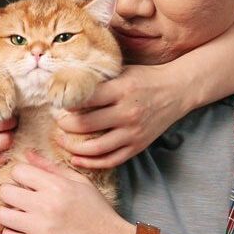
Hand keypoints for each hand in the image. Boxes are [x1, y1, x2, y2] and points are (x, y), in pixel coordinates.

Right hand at [0, 94, 14, 180]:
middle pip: (1, 122)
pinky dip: (3, 153)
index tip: (4, 106)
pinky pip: (2, 158)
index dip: (1, 103)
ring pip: (5, 140)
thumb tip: (11, 94)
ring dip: (9, 137)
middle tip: (11, 122)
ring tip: (4, 135)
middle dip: (11, 122)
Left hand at [0, 151, 131, 233]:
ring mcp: (39, 229)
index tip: (28, 182)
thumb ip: (52, 168)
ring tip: (22, 215)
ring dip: (9, 213)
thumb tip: (28, 153)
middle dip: (11, 193)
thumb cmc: (97, 213)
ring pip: (1, 214)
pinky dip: (13, 233)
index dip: (21, 175)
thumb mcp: (80, 184)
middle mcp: (46, 206)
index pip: (18, 170)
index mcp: (57, 187)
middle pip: (5, 191)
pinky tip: (26, 231)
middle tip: (23, 199)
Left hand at [54, 64, 189, 168]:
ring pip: (96, 147)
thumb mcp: (122, 71)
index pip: (85, 100)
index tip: (57, 103)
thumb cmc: (146, 78)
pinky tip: (77, 159)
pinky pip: (111, 160)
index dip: (67, 103)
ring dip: (73, 147)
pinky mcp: (138, 146)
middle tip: (57, 123)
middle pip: (86, 125)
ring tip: (62, 141)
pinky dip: (91, 162)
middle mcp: (127, 113)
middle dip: (65, 126)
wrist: (177, 91)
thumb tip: (68, 85)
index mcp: (121, 90)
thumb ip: (99, 80)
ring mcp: (133, 132)